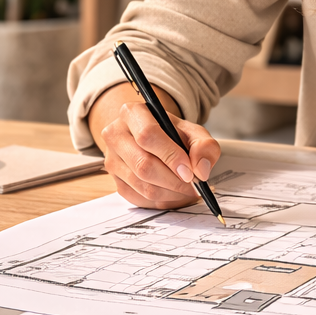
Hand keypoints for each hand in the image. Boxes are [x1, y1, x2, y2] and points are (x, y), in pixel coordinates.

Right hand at [88, 83, 222, 208]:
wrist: (150, 138)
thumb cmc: (169, 133)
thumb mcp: (191, 131)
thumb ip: (203, 146)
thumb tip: (201, 170)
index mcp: (132, 113)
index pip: (148, 135)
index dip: (171, 156)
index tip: (190, 172)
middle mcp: (116, 135)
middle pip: (143, 165)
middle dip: (174, 181)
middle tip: (194, 185)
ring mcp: (112, 160)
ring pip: (143, 186)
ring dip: (171, 193)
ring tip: (188, 190)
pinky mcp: (115, 181)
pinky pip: (140, 199)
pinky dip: (163, 201)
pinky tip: (175, 194)